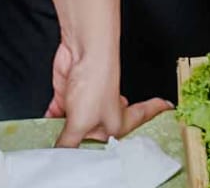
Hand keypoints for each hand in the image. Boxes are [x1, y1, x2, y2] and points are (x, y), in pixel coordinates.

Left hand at [47, 40, 172, 146]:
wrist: (79, 54)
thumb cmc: (95, 82)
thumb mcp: (80, 124)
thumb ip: (69, 144)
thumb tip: (61, 156)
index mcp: (117, 123)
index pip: (137, 124)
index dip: (150, 117)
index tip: (164, 111)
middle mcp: (103, 115)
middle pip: (97, 133)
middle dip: (87, 143)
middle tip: (79, 154)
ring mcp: (85, 105)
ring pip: (74, 126)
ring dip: (64, 133)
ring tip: (57, 146)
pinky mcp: (67, 97)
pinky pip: (57, 115)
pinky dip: (50, 122)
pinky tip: (45, 130)